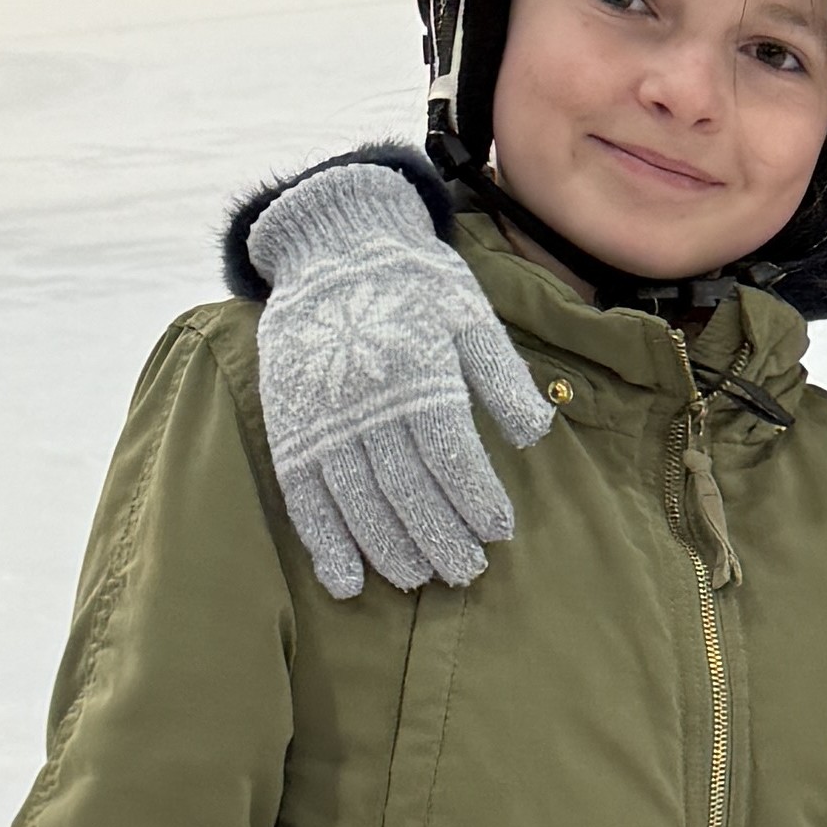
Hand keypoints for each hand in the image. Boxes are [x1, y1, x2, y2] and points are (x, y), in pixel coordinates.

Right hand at [246, 154, 550, 598]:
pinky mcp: (289, 427)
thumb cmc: (415, 283)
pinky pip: (304, 497)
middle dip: (439, 539)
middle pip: (406, 491)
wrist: (333, 244)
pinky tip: (345, 581)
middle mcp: (366, 402)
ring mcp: (322, 419)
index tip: (499, 532)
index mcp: (418, 375)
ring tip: (417, 578)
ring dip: (388, 549)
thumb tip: (537, 434)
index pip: (451, 457)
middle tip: (466, 572)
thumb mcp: (470, 315)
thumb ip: (503, 377)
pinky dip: (324, 543)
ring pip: (357, 502)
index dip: (476, 501)